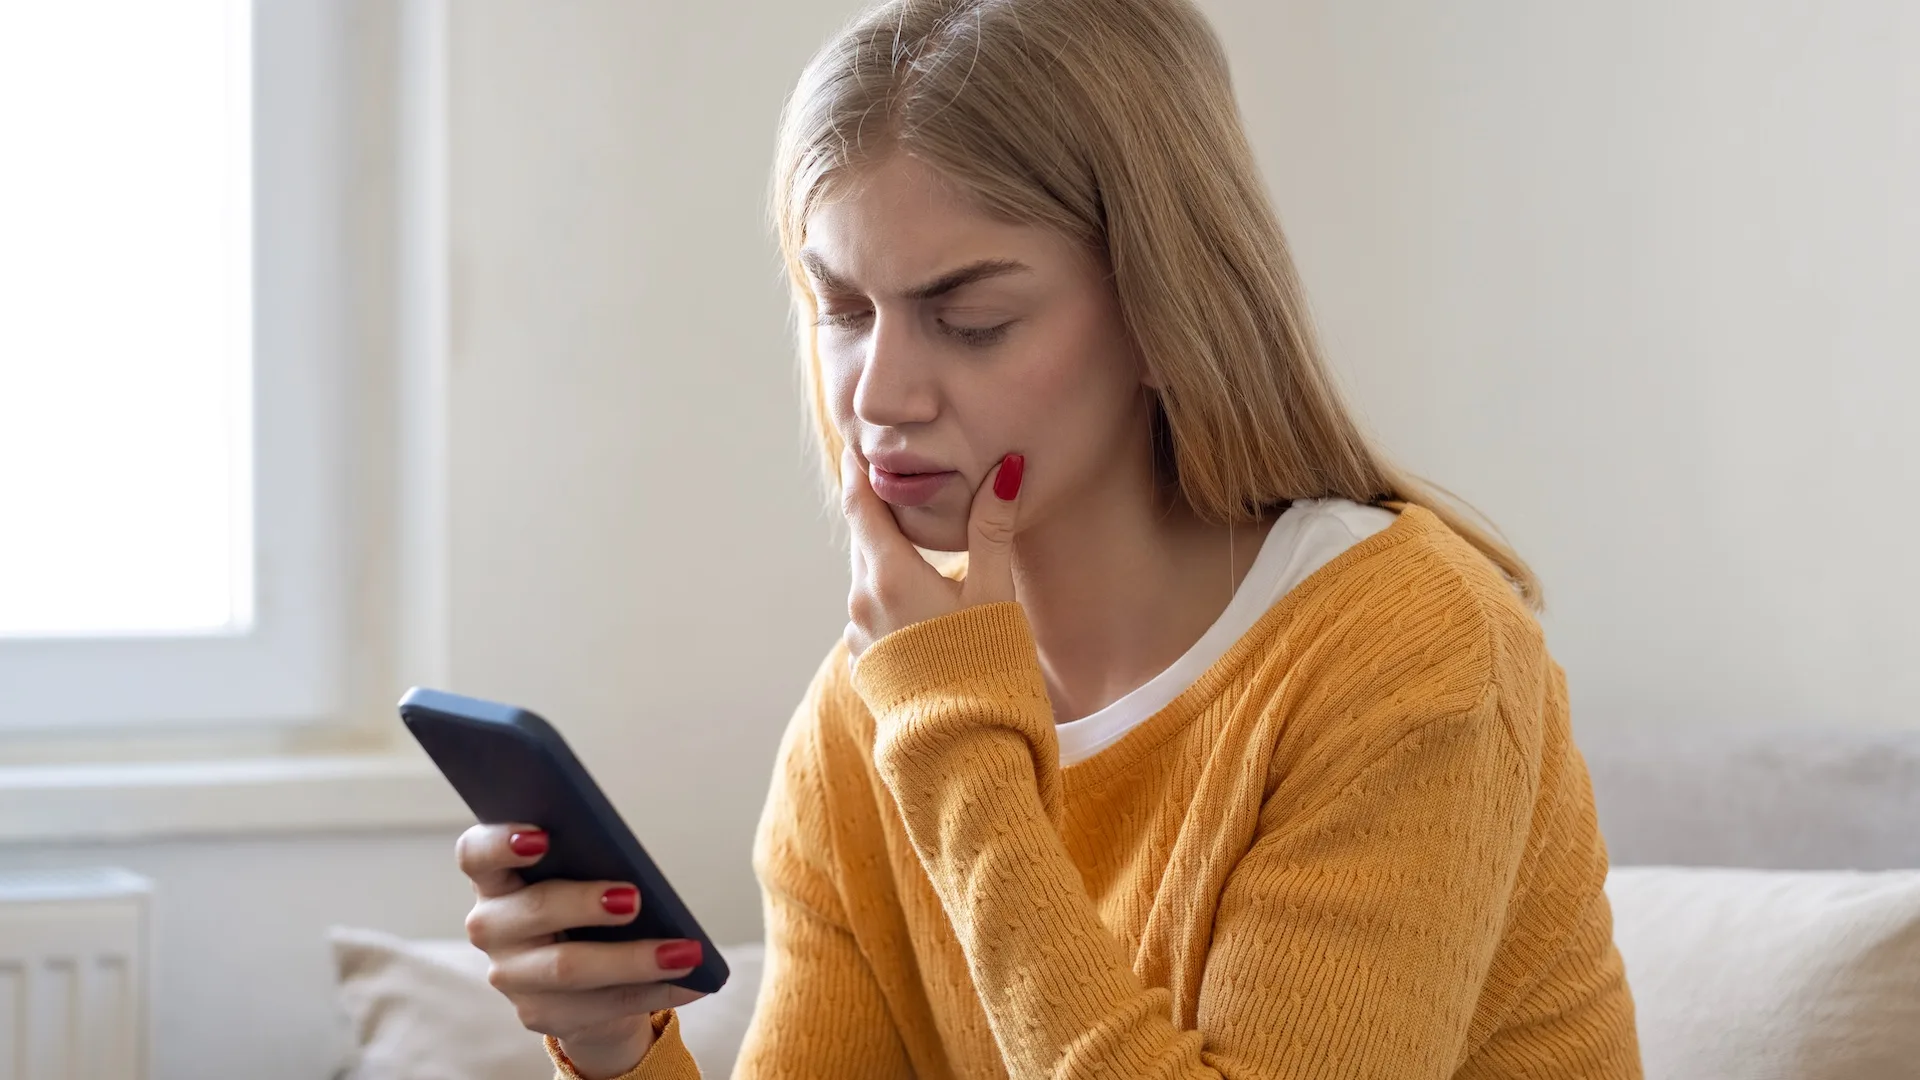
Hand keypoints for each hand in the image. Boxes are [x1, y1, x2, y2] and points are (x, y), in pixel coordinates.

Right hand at [456, 824, 707, 1078]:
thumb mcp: (580, 874)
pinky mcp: (539, 1014)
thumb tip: (631, 860)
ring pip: (568, 968)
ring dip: (633, 959)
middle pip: (533, 910)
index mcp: (495, 877)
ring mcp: (511, 976)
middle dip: (585, 903)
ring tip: (685, 951)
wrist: (580, 979)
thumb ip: (588, 858)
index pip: (477, 854)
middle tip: (634, 898)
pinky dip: (652, 991)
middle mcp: (492, 926)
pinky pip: (599, 1005)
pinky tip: (691, 981)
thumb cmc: (581, 902)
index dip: (502, 843)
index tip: (543, 835)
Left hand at [841, 446, 1024, 665]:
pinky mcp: (865, 664)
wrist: (963, 744)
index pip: (861, 505)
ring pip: (867, 579)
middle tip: (895, 485)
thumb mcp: (993, 592)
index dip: (859, 472)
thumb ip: (993, 528)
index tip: (859, 447)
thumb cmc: (984, 664)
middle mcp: (862, 601)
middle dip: (878, 513)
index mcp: (889, 574)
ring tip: (915, 548)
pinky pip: (871, 616)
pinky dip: (889, 599)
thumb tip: (1008, 469)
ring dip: (886, 560)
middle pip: (864, 540)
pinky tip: (919, 608)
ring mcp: (859, 636)